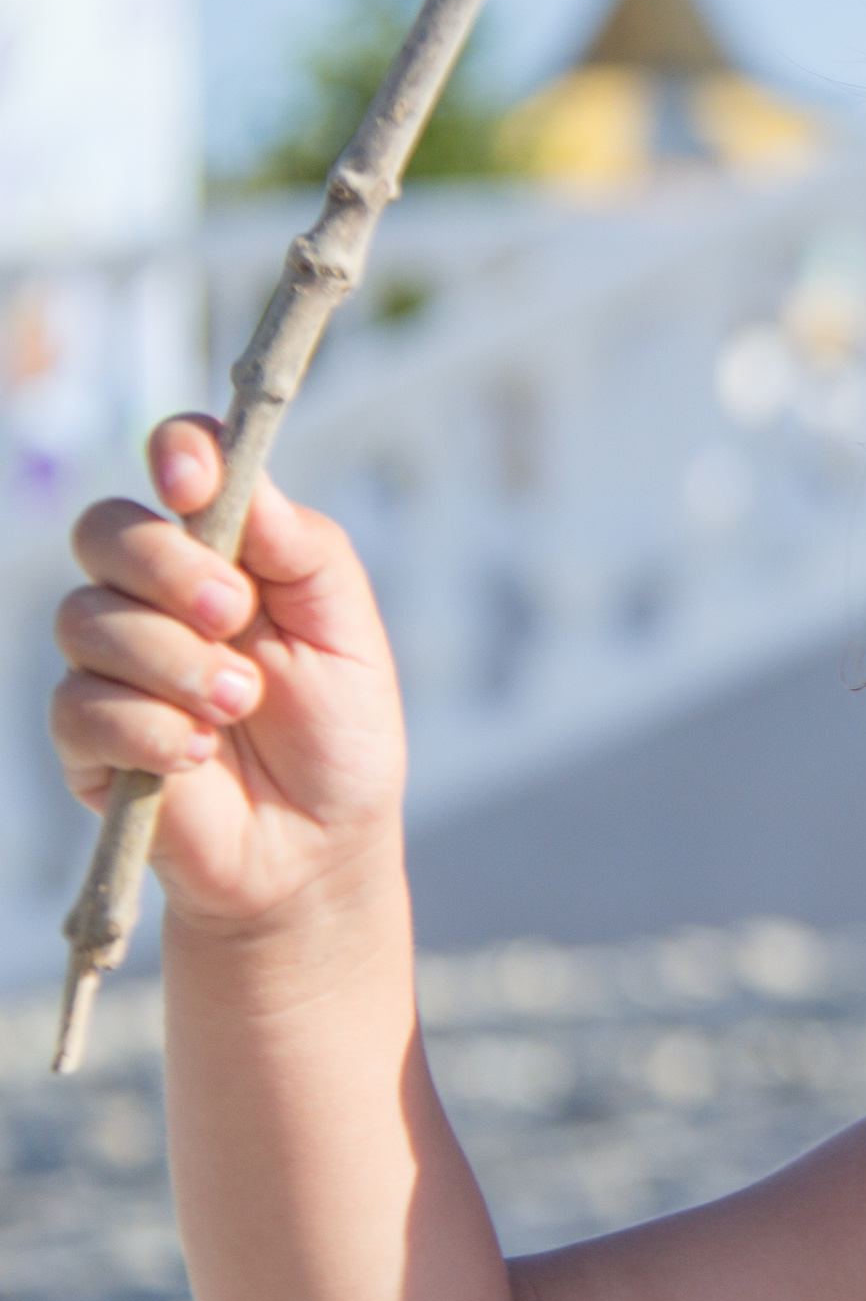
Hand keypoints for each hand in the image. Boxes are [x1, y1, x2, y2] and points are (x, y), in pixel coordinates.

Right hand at [50, 416, 407, 932]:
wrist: (318, 847)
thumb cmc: (339, 735)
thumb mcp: (348, 636)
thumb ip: (305, 553)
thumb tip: (248, 482)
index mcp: (228, 554)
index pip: (181, 465)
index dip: (176, 453)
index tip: (191, 481)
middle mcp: (156, 595)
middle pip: (107, 529)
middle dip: (167, 566)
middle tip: (234, 617)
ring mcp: (112, 663)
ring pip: (88, 617)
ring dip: (174, 662)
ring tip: (238, 706)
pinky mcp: (85, 735)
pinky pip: (81, 704)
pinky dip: (151, 729)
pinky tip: (199, 755)